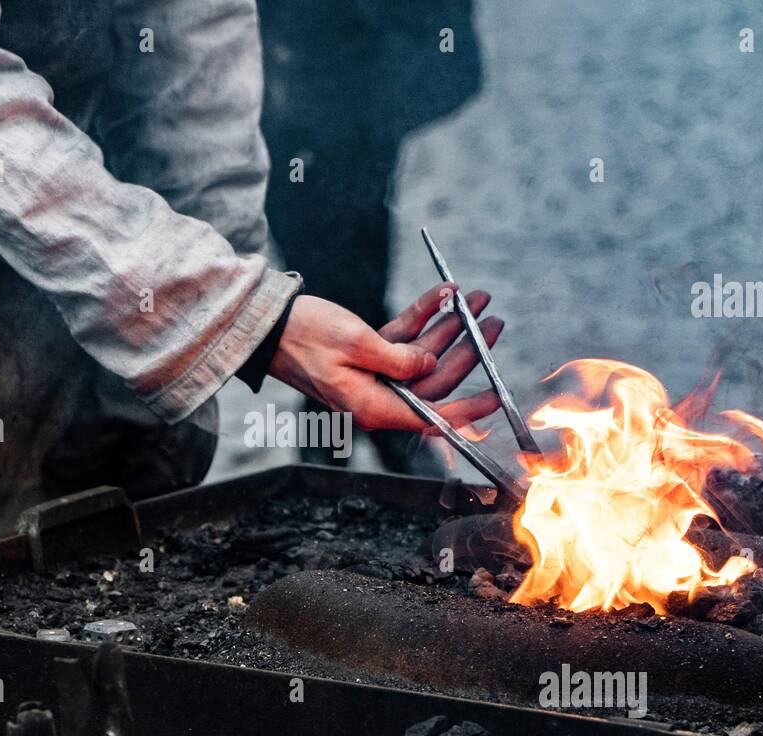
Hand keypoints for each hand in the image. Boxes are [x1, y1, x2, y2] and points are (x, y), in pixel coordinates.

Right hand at [267, 282, 504, 430]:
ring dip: (448, 327)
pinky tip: (441, 294)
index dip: (468, 409)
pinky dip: (421, 317)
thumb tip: (431, 368)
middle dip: (466, 350)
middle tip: (491, 322)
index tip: (497, 398)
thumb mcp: (356, 344)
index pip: (432, 415)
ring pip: (422, 356)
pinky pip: (403, 339)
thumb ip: (400, 359)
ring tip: (474, 300)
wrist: (265, 326)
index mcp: (373, 407)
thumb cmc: (303, 336)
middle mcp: (376, 397)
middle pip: (434, 380)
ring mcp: (371, 376)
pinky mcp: (365, 355)